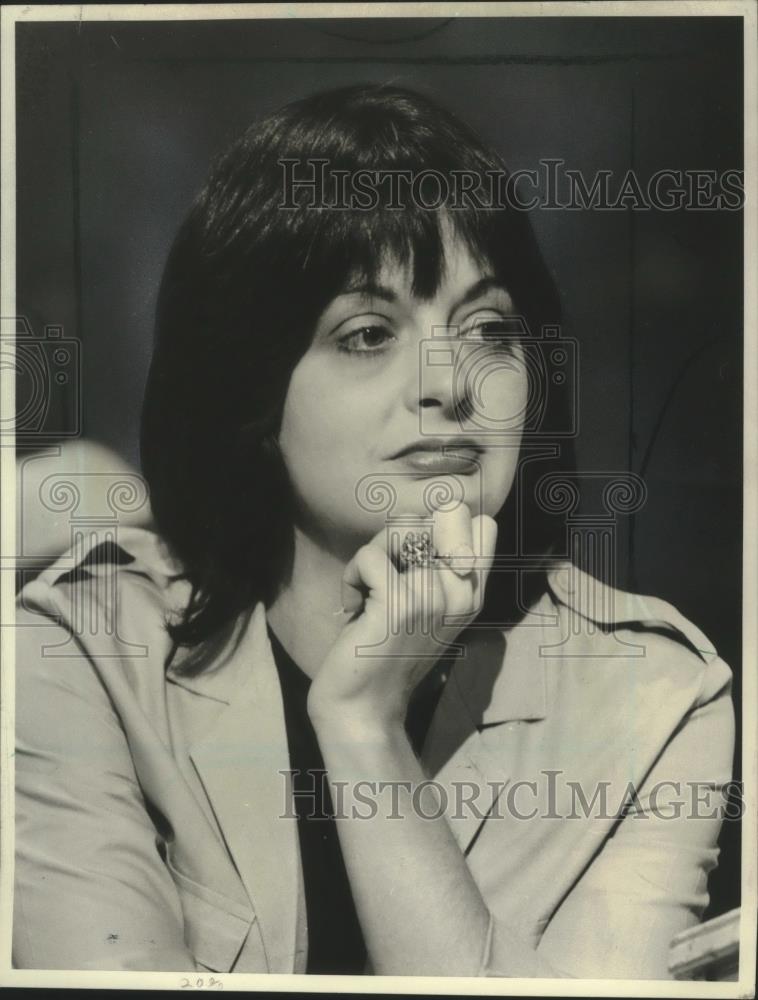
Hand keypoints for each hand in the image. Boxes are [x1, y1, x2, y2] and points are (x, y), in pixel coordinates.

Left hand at [307, 505, 497, 735]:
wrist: (364, 706)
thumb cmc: (385, 650)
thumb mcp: (423, 604)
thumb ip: (433, 564)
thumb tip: (419, 518)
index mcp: (473, 593)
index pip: (481, 522)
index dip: (441, 526)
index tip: (414, 560)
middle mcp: (461, 593)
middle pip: (439, 514)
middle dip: (401, 533)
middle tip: (385, 573)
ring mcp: (433, 598)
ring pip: (400, 528)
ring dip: (372, 554)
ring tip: (368, 590)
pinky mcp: (399, 605)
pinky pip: (369, 556)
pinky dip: (351, 576)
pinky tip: (354, 607)